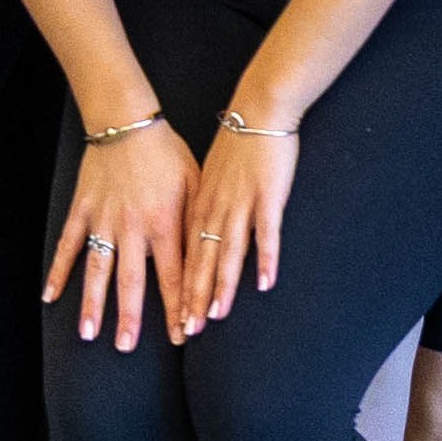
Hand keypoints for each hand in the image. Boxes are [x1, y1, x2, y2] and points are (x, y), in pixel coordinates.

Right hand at [47, 116, 194, 349]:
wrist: (128, 121)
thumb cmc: (167, 153)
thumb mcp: (194, 186)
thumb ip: (197, 224)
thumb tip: (209, 260)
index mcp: (165, 224)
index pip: (174, 277)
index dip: (178, 308)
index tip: (182, 336)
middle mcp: (133, 229)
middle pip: (131, 281)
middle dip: (130, 317)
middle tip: (126, 347)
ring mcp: (104, 221)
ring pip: (98, 270)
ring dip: (93, 304)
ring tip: (89, 334)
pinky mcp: (83, 211)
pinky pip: (67, 245)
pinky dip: (58, 271)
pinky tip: (49, 296)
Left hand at [179, 105, 298, 330]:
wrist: (258, 110)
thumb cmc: (236, 146)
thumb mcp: (208, 178)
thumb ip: (203, 208)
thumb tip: (198, 236)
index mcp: (198, 205)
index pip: (186, 255)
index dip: (180, 288)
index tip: (175, 317)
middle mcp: (214, 209)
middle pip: (202, 261)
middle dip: (194, 298)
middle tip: (188, 331)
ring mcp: (240, 204)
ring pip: (227, 253)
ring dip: (222, 285)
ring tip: (216, 316)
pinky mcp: (266, 197)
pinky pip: (265, 233)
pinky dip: (265, 258)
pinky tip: (264, 282)